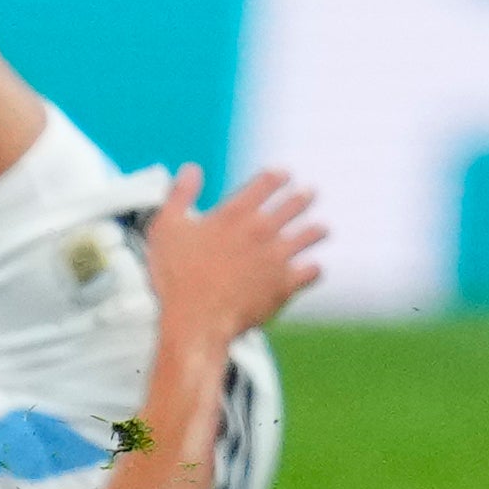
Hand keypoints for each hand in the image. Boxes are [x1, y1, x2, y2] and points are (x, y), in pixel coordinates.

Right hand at [143, 165, 324, 340]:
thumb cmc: (176, 277)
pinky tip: (313, 269)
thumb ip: (179, 194)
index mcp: (236, 213)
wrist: (195, 320)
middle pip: (295, 204)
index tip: (285, 175)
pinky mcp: (286, 284)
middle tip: (310, 194)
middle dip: (304, 196)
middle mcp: (262, 229)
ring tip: (322, 229)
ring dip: (317, 230)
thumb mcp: (166, 228)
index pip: (268, 182)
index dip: (279, 176)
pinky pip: (312, 271)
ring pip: (311, 234)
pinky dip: (314, 269)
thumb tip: (191, 169)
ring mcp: (278, 256)